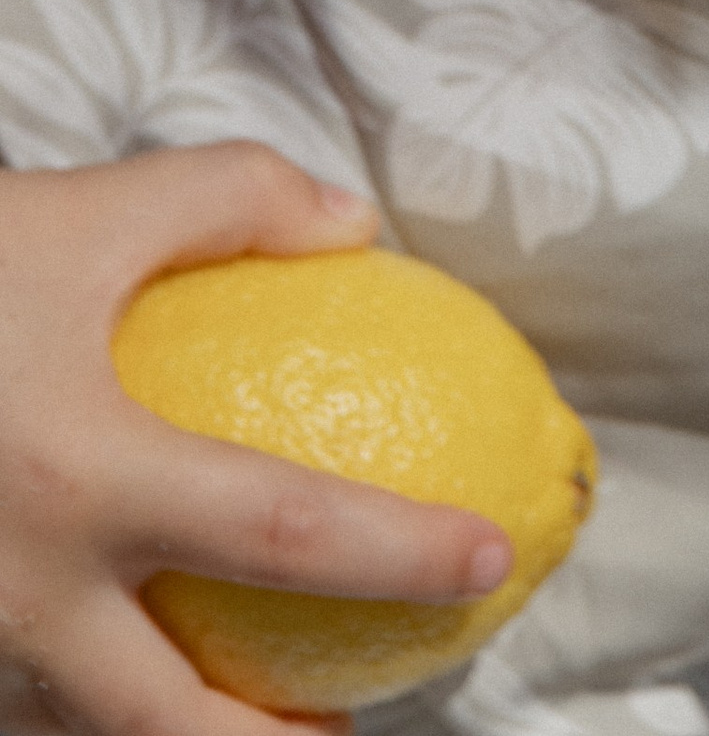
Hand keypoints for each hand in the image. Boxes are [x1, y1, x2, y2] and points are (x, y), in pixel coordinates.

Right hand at [0, 144, 510, 735]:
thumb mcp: (83, 212)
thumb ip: (227, 200)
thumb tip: (352, 225)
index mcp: (82, 479)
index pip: (282, 530)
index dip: (396, 553)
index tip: (487, 559)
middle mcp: (20, 592)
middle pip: (170, 735)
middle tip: (347, 734)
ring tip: (243, 718)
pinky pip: (13, 702)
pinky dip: (78, 707)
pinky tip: (120, 670)